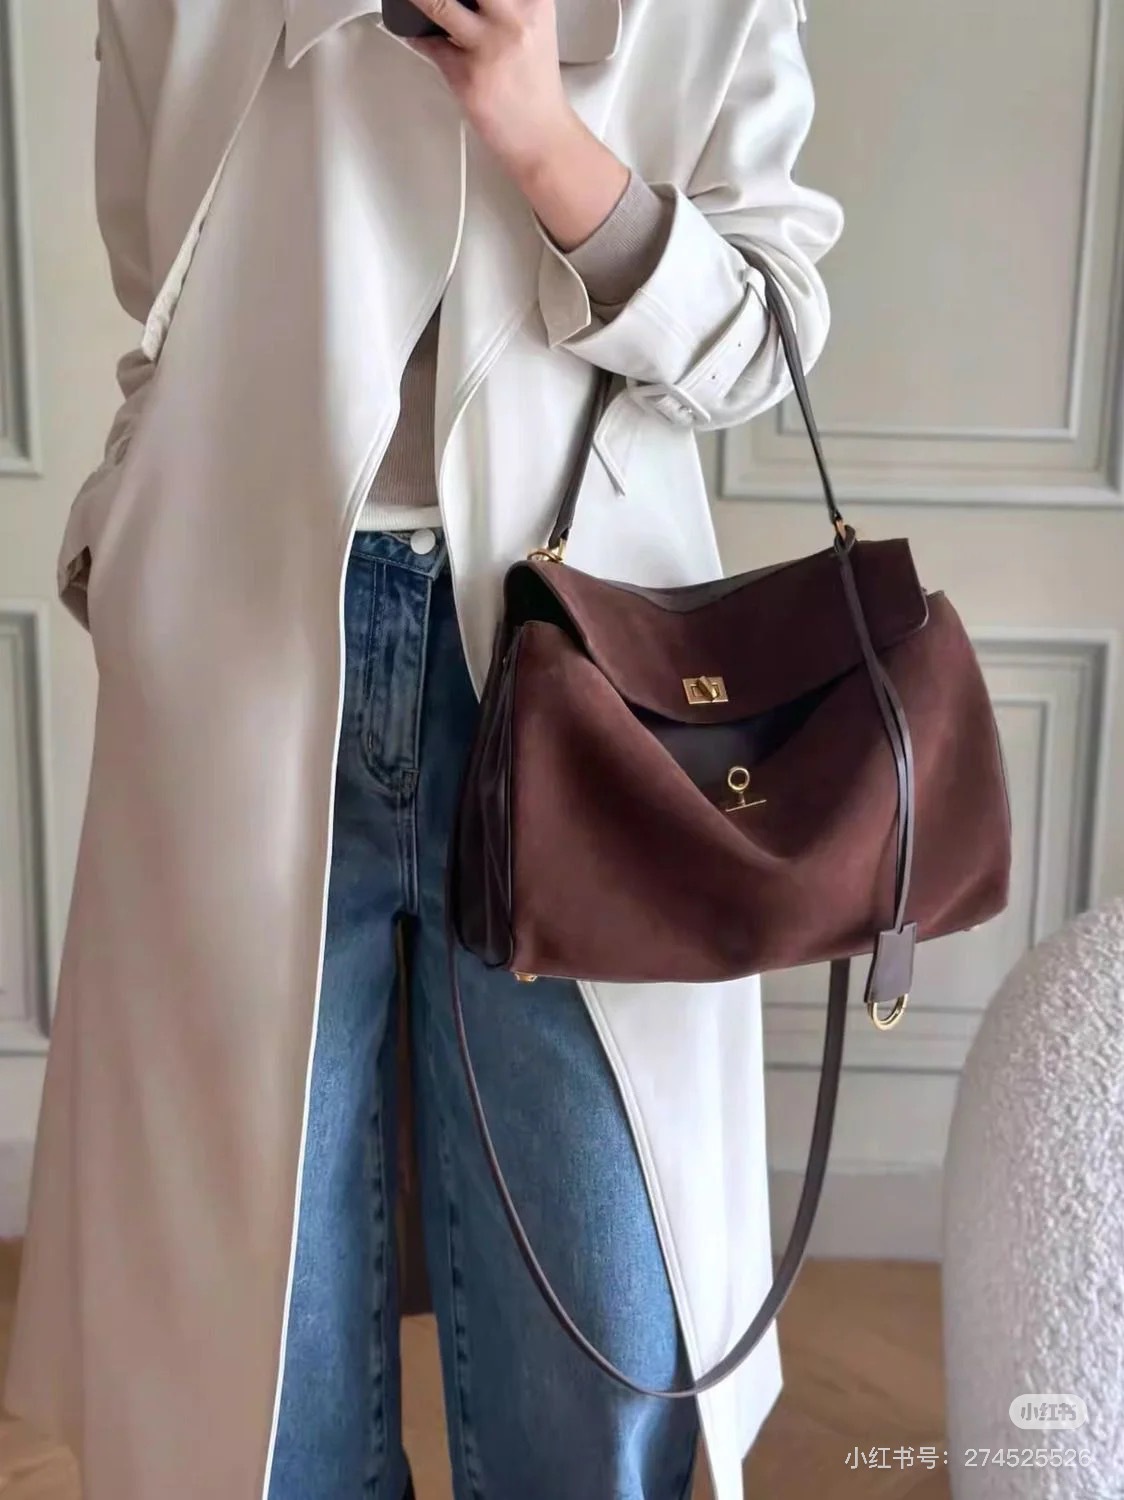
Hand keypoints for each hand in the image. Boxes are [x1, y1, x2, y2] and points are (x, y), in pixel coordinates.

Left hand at [405, 0, 628, 248]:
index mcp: (535, 1)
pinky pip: (428, 44)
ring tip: (414, 3)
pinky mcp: (468, 74)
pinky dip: (417, 35)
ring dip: (419, 0)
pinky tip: (418, 33)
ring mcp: (490, 46)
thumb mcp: (531, 29)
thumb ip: (503, 6)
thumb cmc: (533, 87)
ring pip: (439, 3)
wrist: (543, 136)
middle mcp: (515, 17)